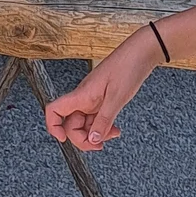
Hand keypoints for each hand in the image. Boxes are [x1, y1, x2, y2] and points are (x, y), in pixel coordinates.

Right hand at [43, 28, 161, 150]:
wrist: (141, 52)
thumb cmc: (128, 67)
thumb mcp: (117, 98)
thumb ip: (103, 121)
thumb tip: (93, 140)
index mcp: (81, 95)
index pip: (54, 110)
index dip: (53, 126)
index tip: (63, 139)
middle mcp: (83, 98)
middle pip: (71, 124)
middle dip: (84, 138)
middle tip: (100, 145)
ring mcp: (92, 99)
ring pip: (85, 123)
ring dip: (97, 134)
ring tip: (113, 134)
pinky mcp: (102, 99)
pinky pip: (96, 118)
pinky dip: (104, 126)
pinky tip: (115, 128)